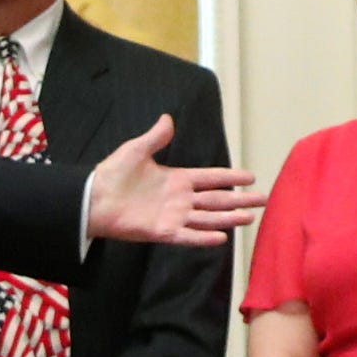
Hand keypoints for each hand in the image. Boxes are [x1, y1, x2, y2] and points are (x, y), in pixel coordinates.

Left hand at [84, 113, 262, 248]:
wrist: (93, 198)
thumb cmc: (113, 173)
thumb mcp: (136, 149)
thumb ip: (156, 137)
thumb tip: (167, 119)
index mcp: (177, 178)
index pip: (211, 178)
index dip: (230, 177)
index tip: (251, 177)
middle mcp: (179, 199)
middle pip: (216, 200)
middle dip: (239, 200)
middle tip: (263, 199)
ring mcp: (172, 216)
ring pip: (207, 218)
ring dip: (229, 218)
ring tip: (250, 218)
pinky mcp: (161, 231)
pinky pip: (187, 236)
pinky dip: (203, 238)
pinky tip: (221, 238)